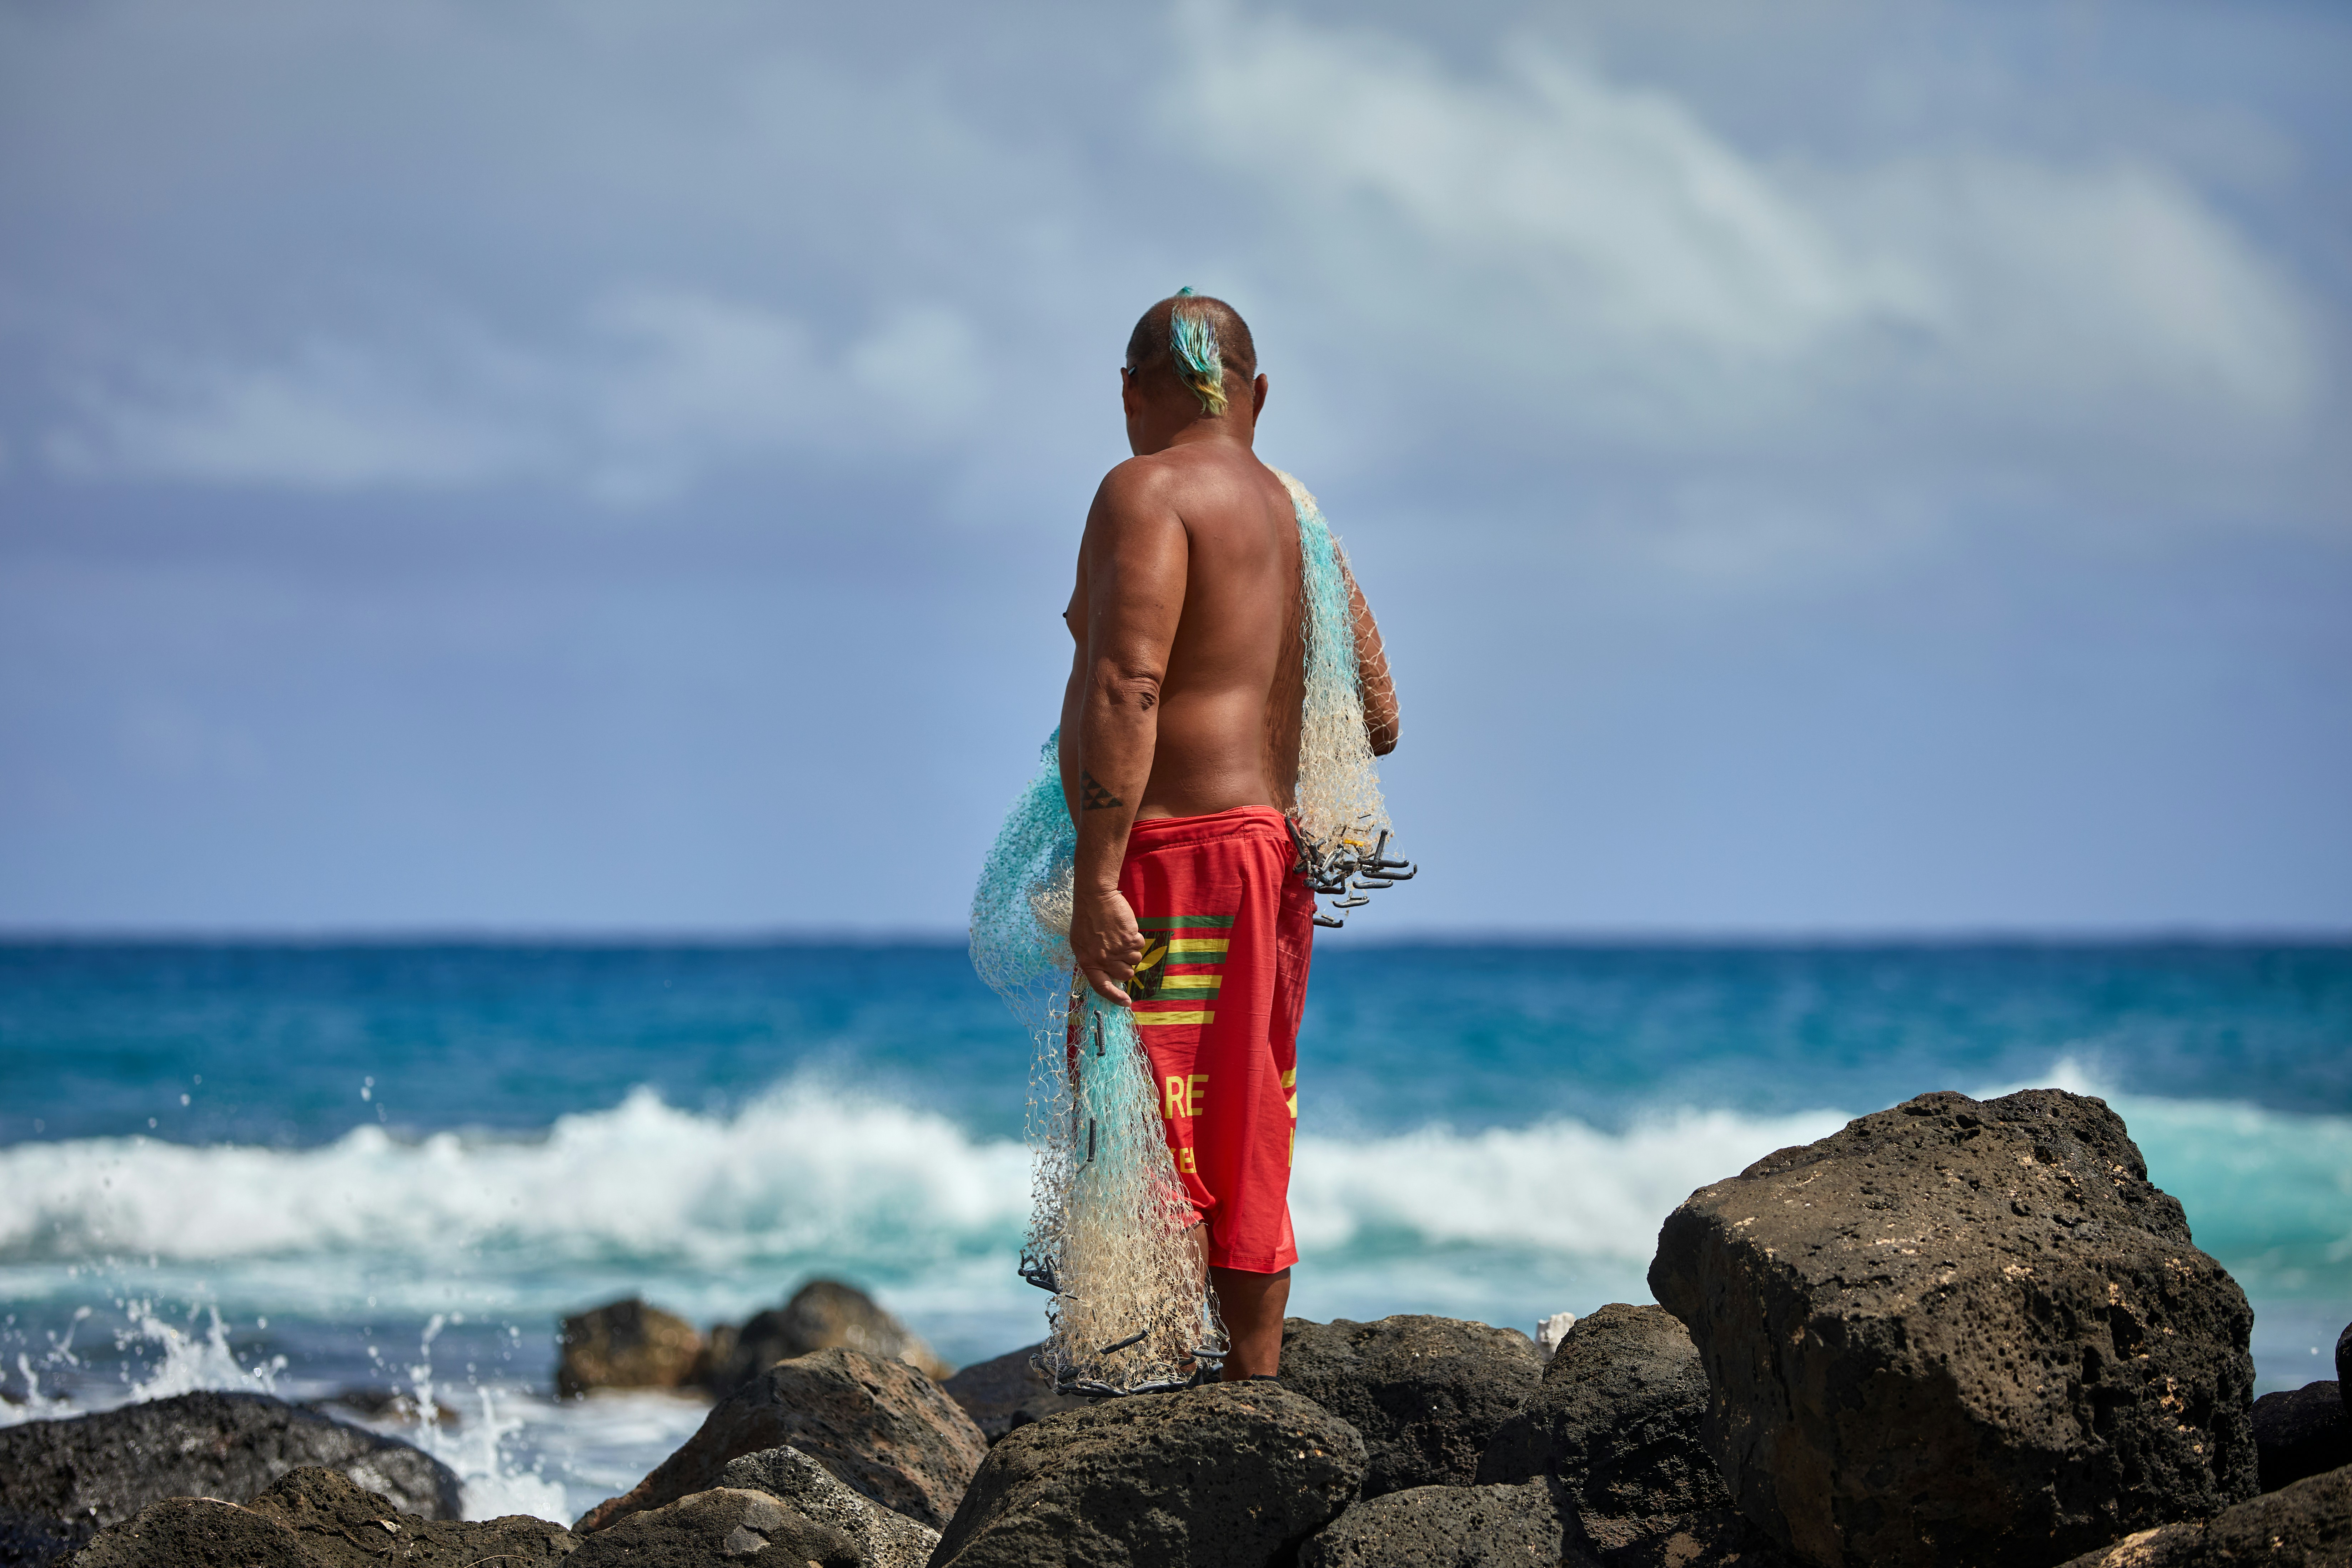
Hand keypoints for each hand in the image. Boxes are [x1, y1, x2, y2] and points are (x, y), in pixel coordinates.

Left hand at [1069, 887, 1144, 1004]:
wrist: (1095, 897)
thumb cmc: (1085, 918)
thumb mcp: (1079, 943)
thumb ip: (1092, 960)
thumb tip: (1106, 974)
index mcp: (1087, 961)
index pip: (1101, 987)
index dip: (1115, 997)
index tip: (1126, 1002)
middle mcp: (1103, 959)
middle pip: (1125, 975)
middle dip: (1126, 966)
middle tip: (1120, 952)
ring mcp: (1117, 950)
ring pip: (1135, 961)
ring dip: (1131, 951)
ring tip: (1120, 936)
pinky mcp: (1130, 939)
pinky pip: (1140, 946)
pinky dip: (1136, 939)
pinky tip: (1125, 929)